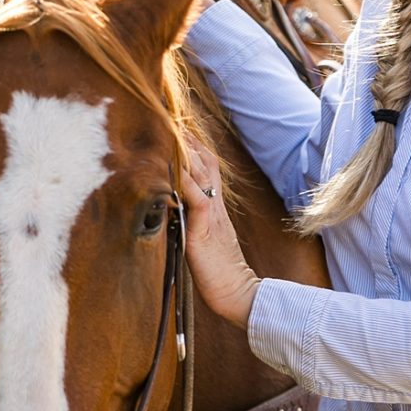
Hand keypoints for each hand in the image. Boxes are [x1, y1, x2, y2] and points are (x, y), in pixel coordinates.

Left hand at [182, 143, 259, 329]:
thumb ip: (194, 222)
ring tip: (171, 130)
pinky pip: (196, 199)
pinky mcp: (204, 230)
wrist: (239, 294)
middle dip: (189, 140)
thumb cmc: (221, 274)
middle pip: (205, 163)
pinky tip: (173, 168)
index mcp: (216, 208)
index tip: (180, 127)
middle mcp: (215, 206)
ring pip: (200, 174)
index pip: (208, 169)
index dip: (195, 147)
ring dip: (185, 153)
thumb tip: (175, 209)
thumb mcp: (205, 241)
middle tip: (173, 117)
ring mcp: (211, 216)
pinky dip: (184, 181)